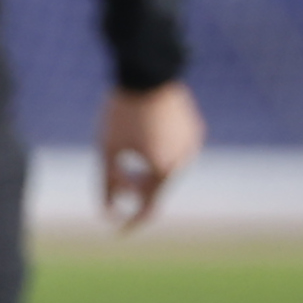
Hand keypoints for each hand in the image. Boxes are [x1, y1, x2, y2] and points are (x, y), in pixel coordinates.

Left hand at [95, 79, 201, 230]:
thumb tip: (108, 211)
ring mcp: (193, 144)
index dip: (132, 221)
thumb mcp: (107, 149)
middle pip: (155, 185)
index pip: (148, 207)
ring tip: (130, 140)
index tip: (119, 230)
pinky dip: (160, 148)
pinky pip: (175, 148)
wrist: (148, 72)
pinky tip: (147, 128)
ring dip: (147, 164)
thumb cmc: (122, 112)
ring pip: (166, 166)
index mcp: (163, 169)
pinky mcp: (196, 129)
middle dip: (135, 184)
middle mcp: (183, 160)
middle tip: (115, 174)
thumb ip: (107, 183)